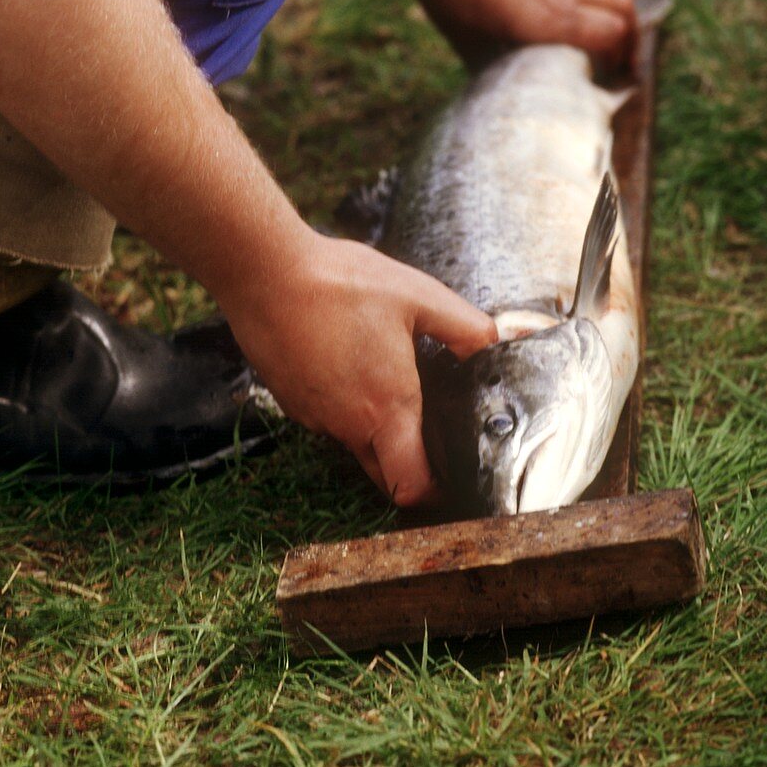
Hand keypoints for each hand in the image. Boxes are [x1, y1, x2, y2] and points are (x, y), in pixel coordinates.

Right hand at [220, 232, 496, 506]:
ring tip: (382, 372)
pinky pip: (327, 417)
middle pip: (385, 472)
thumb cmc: (342, 283)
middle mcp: (347, 424)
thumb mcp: (419, 295)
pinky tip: (348, 359)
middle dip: (409, 460)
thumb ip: (467, 329)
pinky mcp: (291, 401)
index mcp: (387, 407)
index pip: (411, 488)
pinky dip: (343, 403)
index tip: (451, 475)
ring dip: (373, 424)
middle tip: (428, 421)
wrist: (264, 272)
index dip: (435, 493)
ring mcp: (314, 416)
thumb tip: (502, 346)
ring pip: (354, 441)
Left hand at [412, 0, 636, 71]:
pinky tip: (555, 15)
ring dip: (608, 16)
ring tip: (596, 40)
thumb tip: (492, 85)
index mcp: (549, 21)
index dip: (623, 59)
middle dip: (631, 38)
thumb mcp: (467, 41)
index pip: (612, 35)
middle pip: (623, 9)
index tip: (618, 80)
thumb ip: (490, 63)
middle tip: (621, 63)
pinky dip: (581, 1)